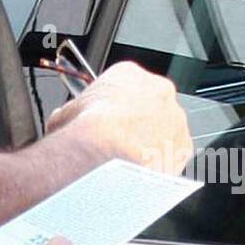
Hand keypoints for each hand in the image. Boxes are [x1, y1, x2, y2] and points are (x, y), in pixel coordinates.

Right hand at [44, 60, 192, 175]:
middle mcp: (158, 90)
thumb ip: (70, 112)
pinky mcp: (184, 145)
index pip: (124, 84)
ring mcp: (175, 117)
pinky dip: (162, 162)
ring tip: (129, 159)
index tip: (107, 116)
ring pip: (165, 128)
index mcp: (129, 73)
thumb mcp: (65, 113)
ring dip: (151, 141)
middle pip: (149, 104)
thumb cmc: (87, 130)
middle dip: (137, 121)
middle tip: (120, 138)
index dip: (113, 103)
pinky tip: (142, 171)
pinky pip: (174, 153)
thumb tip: (60, 118)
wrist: (106, 154)